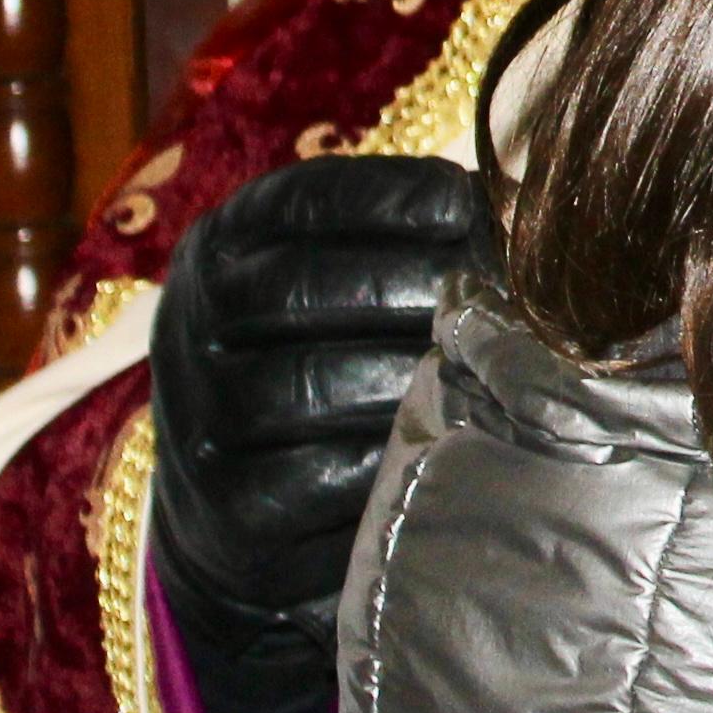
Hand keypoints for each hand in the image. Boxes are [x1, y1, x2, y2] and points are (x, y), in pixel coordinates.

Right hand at [148, 155, 480, 712]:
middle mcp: (192, 326)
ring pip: (309, 386)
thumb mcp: (338, 291)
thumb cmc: (329, 368)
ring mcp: (202, 420)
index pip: (298, 202)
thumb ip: (407, 246)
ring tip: (480, 368)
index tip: (463, 203)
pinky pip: (319, 476)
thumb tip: (519, 211)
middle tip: (486, 294)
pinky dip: (393, 456)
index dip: (386, 195)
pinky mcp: (231, 509)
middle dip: (402, 284)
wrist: (244, 517)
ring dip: (410, 374)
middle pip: (293, 288)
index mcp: (223, 249)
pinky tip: (447, 440)